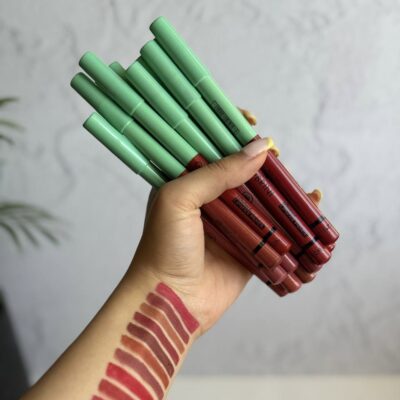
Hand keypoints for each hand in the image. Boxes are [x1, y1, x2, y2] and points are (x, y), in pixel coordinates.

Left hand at [128, 110, 321, 336]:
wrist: (170, 302)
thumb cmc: (164, 247)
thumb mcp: (179, 200)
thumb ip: (217, 173)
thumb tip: (259, 149)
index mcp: (185, 183)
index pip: (209, 146)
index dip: (229, 130)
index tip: (250, 122)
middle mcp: (208, 200)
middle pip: (240, 170)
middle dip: (260, 159)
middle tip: (274, 153)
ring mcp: (230, 223)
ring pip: (261, 197)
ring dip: (280, 187)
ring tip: (294, 180)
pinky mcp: (248, 247)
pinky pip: (274, 227)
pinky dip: (293, 216)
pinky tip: (310, 204)